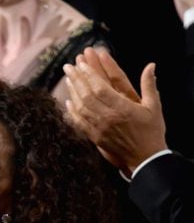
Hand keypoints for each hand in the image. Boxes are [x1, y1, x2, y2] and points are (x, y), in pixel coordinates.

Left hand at [64, 49, 166, 172]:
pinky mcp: (94, 137)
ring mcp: (98, 128)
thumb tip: (151, 66)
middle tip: (68, 66)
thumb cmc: (151, 131)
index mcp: (122, 108)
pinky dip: (72, 110)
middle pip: (86, 95)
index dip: (89, 75)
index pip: (100, 88)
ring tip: (68, 79)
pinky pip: (79, 122)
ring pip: (80, 107)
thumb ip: (149, 85)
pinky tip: (68, 101)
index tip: (81, 64)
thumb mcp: (154, 107)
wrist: (145, 159)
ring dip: (72, 92)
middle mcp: (107, 117)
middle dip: (76, 79)